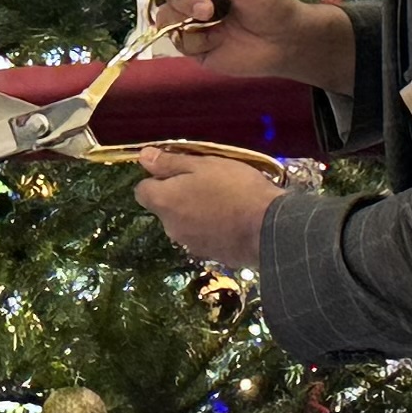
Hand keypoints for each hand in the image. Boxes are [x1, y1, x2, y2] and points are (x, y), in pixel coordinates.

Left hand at [132, 147, 283, 271]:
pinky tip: (232, 219)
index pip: (142, 191)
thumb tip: (143, 157)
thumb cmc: (235, 188)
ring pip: (185, 222)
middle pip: (165, 208)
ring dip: (196, 212)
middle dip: (179, 196)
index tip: (179, 172)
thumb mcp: (203, 165)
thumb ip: (171, 162)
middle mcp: (171, 227)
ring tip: (224, 200)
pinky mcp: (210, 255)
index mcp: (165, 202)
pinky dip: (211, 227)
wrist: (268, 229)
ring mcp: (190, 244)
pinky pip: (203, 236)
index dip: (157, 179)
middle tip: (207, 182)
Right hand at [153, 0, 354, 92]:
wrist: (286, 42)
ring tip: (211, 22)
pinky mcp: (195, 47)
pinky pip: (179, 42)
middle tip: (207, 11)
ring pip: (165, 17)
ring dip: (184, 20)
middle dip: (184, 0)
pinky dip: (195, 41)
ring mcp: (192, 21)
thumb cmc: (272, 4)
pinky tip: (217, 41)